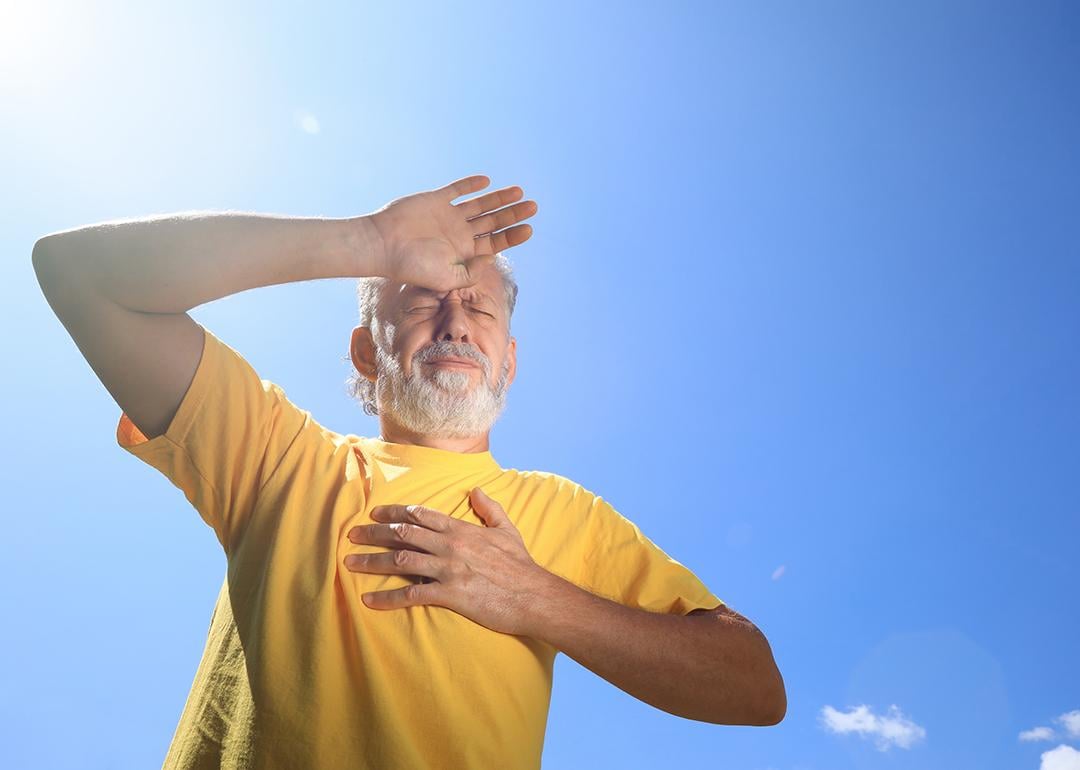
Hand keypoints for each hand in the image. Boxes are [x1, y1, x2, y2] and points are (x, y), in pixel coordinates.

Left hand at [343, 487, 549, 635]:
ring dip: (372, 561)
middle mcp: (450, 545)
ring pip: (401, 560)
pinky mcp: (450, 594)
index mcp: (461, 529)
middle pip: (403, 534)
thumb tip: (476, 490)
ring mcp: (448, 569)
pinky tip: (370, 600)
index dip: (394, 512)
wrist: (533, 595)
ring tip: (350, 563)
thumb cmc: (520, 565)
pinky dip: (388, 597)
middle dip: (374, 533)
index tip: (375, 514)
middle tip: (352, 535)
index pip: (420, 515)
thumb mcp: (507, 529)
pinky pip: (411, 594)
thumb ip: (490, 508)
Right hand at [366, 174, 537, 291]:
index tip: (529, 229)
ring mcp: (447, 216)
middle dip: (513, 214)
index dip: (513, 236)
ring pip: (480, 205)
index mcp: (463, 253)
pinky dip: (471, 185)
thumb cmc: (412, 267)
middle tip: (533, 207)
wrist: (383, 245)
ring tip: (520, 193)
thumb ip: (472, 273)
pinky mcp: (435, 201)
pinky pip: (456, 190)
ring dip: (499, 199)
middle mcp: (458, 234)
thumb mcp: (447, 278)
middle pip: (493, 222)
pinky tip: (487, 182)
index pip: (495, 243)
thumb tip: (493, 258)